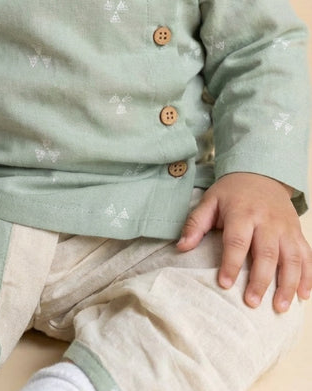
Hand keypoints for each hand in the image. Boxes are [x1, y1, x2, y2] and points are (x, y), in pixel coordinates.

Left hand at [177, 172, 311, 312]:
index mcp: (242, 212)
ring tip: (280, 307)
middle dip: (261, 280)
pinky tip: (304, 295)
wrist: (261, 173)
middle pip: (266, 253)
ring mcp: (286, 227)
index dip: (231, 263)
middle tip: (252, 303)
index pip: (237, 241)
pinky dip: (308, 276)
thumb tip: (181, 247)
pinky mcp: (297, 232)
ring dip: (288, 284)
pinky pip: (307, 256)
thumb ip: (195, 224)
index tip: (224, 283)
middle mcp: (267, 221)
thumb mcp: (210, 201)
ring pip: (291, 258)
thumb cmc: (231, 192)